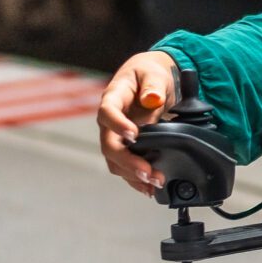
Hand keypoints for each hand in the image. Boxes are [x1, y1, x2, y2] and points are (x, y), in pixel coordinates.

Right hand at [96, 50, 179, 195]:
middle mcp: (109, 120)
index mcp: (113, 97)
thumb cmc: (149, 75)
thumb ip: (153, 86)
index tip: (134, 135)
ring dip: (132, 174)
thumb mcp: (154, 74)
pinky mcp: (125, 147)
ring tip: (154, 183)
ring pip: (115, 160)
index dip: (117, 125)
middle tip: (147, 171)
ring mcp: (115, 136)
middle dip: (127, 160)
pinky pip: (124, 166)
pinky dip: (136, 179)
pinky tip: (149, 188)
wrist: (150, 80)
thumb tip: (152, 99)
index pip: (107, 112)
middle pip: (109, 144)